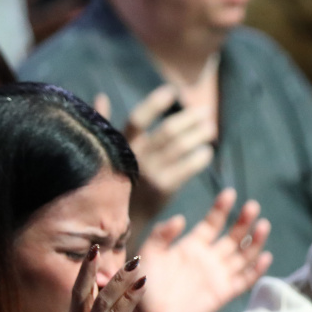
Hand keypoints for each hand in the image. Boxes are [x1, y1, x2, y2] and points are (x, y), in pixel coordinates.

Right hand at [96, 86, 215, 226]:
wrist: (118, 220)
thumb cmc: (114, 182)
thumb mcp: (105, 152)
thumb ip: (104, 125)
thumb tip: (100, 96)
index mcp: (121, 145)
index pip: (138, 118)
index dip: (155, 103)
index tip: (172, 91)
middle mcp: (136, 157)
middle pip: (167, 131)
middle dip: (189, 119)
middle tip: (205, 111)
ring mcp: (150, 173)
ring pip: (180, 147)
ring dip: (199, 135)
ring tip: (211, 128)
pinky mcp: (164, 189)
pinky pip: (187, 168)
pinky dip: (200, 158)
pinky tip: (208, 152)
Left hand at [136, 188, 272, 311]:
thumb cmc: (143, 286)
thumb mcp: (148, 254)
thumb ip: (161, 235)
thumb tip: (182, 219)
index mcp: (192, 246)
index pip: (212, 223)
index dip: (222, 208)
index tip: (230, 193)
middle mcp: (209, 258)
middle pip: (233, 236)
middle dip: (244, 221)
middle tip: (252, 206)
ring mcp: (218, 275)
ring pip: (243, 255)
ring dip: (255, 241)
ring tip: (263, 225)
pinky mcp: (224, 293)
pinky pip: (244, 279)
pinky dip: (256, 269)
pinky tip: (264, 257)